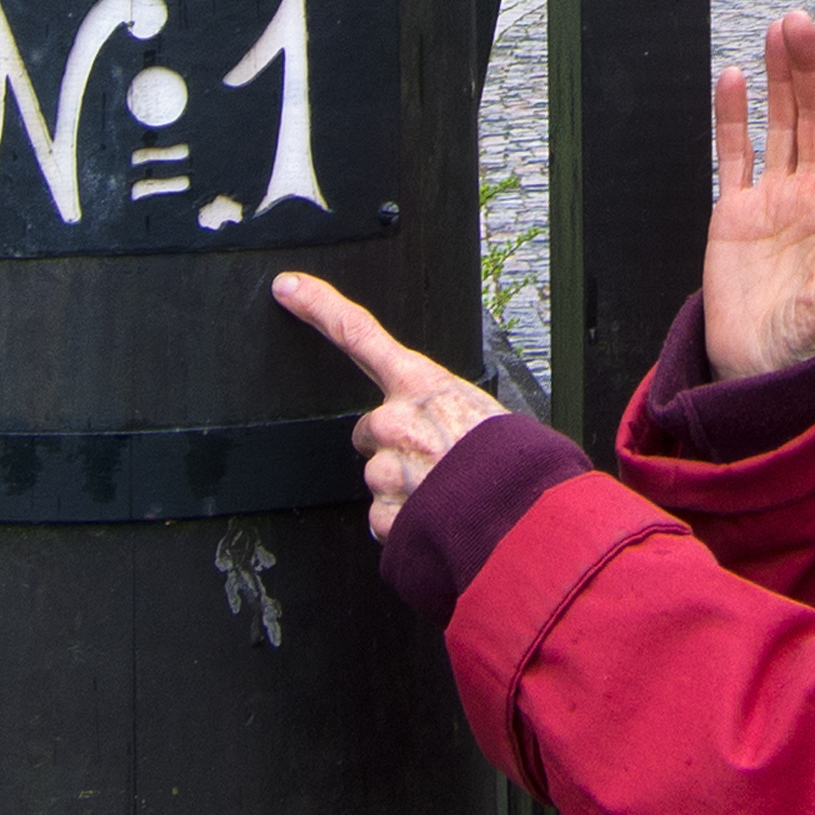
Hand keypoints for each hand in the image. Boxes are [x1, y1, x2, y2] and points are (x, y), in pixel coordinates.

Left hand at [271, 272, 505, 539]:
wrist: (526, 516)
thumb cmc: (517, 465)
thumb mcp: (484, 414)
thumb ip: (442, 414)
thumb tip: (439, 435)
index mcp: (423, 386)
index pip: (359, 334)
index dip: (318, 306)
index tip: (288, 288)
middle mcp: (395, 423)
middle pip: (370, 433)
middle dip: (393, 448)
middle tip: (435, 463)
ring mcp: (386, 469)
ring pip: (380, 481)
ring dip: (405, 491)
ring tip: (447, 496)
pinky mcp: (384, 514)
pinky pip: (386, 520)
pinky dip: (407, 526)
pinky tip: (438, 522)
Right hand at [704, 9, 814, 379]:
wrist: (760, 375)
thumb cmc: (814, 342)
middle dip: (810, 67)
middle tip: (797, 23)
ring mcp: (775, 199)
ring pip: (780, 123)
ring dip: (779, 78)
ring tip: (776, 32)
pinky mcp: (735, 214)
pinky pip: (735, 154)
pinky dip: (733, 116)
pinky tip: (733, 77)